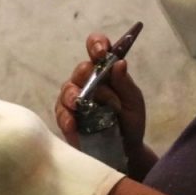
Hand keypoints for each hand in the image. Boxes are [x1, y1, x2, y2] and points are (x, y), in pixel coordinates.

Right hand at [55, 32, 146, 152]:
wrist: (126, 149)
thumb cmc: (130, 121)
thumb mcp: (134, 101)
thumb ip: (125, 84)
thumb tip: (119, 63)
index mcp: (105, 71)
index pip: (97, 48)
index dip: (96, 45)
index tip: (100, 53)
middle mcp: (87, 81)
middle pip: (80, 69)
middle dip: (84, 73)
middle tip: (91, 82)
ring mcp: (74, 99)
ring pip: (67, 89)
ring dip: (73, 95)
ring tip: (79, 104)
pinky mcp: (66, 117)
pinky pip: (61, 113)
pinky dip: (66, 117)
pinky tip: (73, 124)